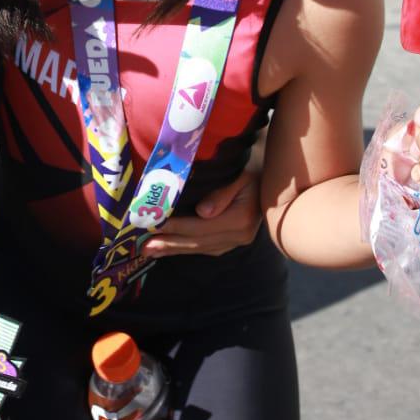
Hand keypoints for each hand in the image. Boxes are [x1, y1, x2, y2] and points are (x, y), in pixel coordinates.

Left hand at [143, 169, 261, 259]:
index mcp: (241, 219)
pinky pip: (206, 248)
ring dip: (174, 249)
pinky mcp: (234, 241)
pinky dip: (186, 248)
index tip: (153, 224)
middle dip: (169, 243)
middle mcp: (240, 235)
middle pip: (198, 241)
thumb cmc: (255, 169)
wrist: (276, 179)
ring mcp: (238, 241)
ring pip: (200, 247)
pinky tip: (171, 248)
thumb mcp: (241, 174)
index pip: (200, 226)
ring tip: (150, 250)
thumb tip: (202, 212)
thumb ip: (222, 193)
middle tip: (143, 246)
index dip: (175, 227)